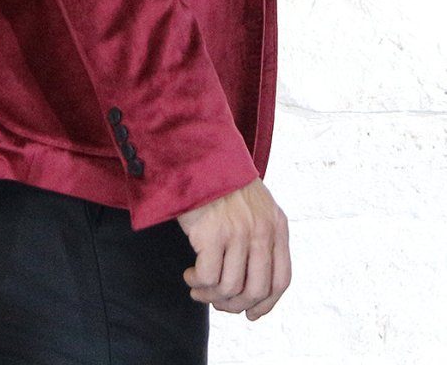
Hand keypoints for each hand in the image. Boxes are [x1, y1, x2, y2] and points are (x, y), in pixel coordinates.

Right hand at [177, 177, 290, 320]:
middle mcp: (261, 230)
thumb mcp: (256, 207)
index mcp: (276, 225)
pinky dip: (197, 283)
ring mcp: (238, 232)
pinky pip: (208, 277)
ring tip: (198, 289)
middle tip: (218, 302)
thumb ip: (262, 238)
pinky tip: (190, 275)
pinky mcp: (212, 233)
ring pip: (229, 288)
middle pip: (256, 290)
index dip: (266, 304)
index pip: (281, 279)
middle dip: (235, 305)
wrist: (199, 157)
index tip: (250, 314)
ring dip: (211, 297)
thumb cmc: (223, 185)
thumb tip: (253, 290)